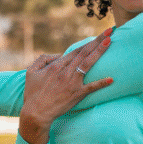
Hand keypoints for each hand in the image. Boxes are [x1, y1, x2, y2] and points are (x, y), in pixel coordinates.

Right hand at [19, 28, 113, 143]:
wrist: (35, 112)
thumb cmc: (32, 93)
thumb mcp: (31, 72)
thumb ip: (43, 59)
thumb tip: (59, 55)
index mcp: (56, 65)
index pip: (76, 51)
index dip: (89, 42)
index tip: (100, 35)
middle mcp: (66, 71)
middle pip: (84, 53)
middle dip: (98, 41)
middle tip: (110, 31)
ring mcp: (72, 82)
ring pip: (88, 64)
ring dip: (99, 52)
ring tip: (109, 42)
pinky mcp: (76, 94)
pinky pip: (91, 87)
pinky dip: (101, 83)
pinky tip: (111, 79)